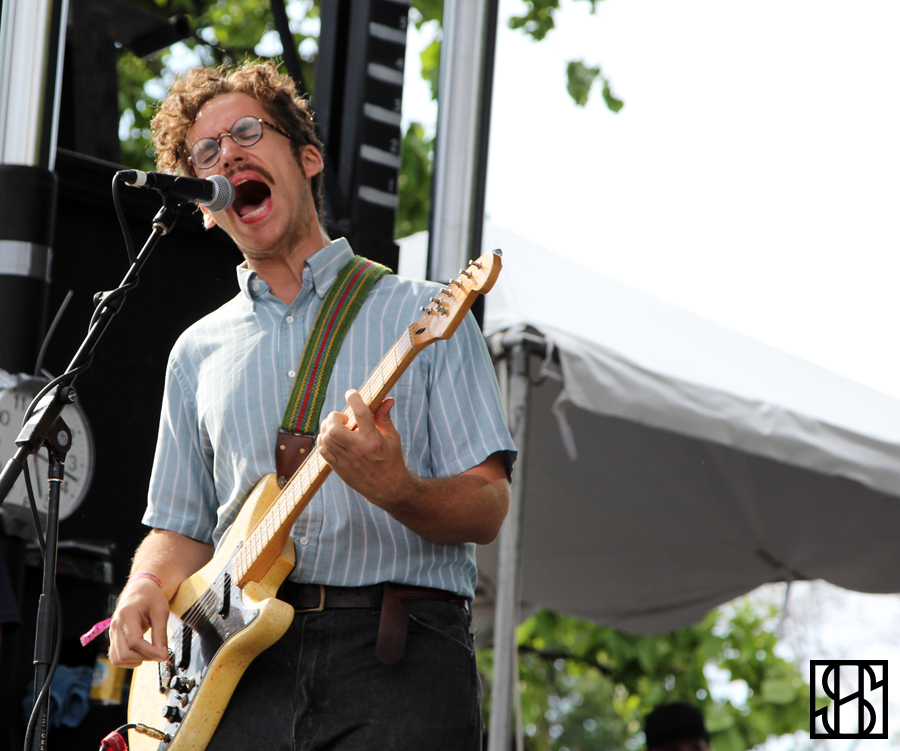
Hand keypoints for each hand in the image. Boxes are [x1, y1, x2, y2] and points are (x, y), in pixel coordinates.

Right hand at [108, 578, 170, 666]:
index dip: (150, 652)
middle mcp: (115, 626)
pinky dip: (129, 660)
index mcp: (127, 616)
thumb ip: (161, 634)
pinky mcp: (113, 638)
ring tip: (149, 652)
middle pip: (123, 654)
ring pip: (117, 659)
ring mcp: (112, 633)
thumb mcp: (161, 612)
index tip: (164, 655)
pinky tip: (141, 653)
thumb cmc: (150, 598)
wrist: (139, 590)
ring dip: (134, 661)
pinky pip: (116, 657)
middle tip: (157, 653)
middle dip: (142, 658)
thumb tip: (163, 654)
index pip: (135, 642)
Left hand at [316, 390, 412, 506]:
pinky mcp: (339, 468)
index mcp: (373, 439)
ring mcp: (346, 460)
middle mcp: (358, 449)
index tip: (351, 393)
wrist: (388, 488)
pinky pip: (323, 451)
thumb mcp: (392, 437)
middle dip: (334, 417)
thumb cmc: (392, 459)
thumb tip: (387, 399)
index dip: (354, 399)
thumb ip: (384, 417)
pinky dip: (323, 440)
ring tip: (336, 427)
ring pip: (325, 439)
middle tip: (342, 418)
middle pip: (335, 428)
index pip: (361, 413)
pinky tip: (332, 438)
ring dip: (327, 428)